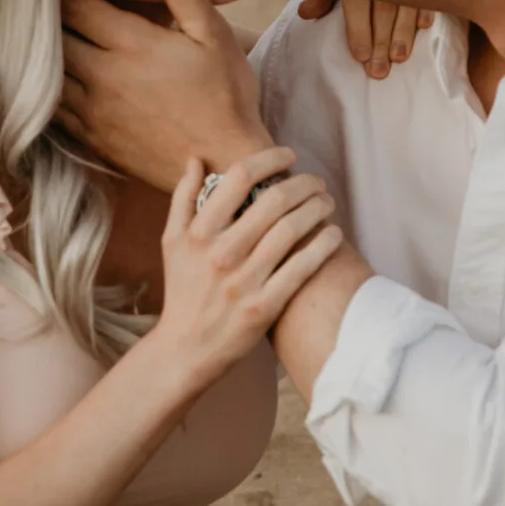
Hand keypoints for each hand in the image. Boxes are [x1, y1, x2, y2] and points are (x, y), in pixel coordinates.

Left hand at [60, 0, 270, 188]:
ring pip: (47, 74)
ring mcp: (95, 112)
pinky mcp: (93, 139)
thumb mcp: (213, 36)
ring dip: (39, 55)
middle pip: (53, 37)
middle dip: (42, 17)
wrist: (225, 168)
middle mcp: (104, 76)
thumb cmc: (227, 97)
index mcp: (132, 45)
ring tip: (31, 36)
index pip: (75, 5)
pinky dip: (43, 91)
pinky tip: (44, 81)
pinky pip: (53, 109)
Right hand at [145, 150, 344, 386]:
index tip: (288, 156)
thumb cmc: (182, 290)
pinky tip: (333, 233)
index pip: (239, 177)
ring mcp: (243, 281)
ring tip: (327, 202)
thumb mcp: (171, 242)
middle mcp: (220, 253)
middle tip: (316, 182)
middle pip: (273, 200)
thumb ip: (183, 198)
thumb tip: (196, 160)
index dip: (270, 159)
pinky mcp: (263, 307)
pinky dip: (323, 245)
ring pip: (291, 230)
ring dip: (317, 209)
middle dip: (304, 183)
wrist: (185, 349)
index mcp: (198, 232)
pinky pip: (301, 268)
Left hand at [298, 0, 431, 80]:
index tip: (360, 57)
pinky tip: (423, 28)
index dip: (359, 30)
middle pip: (383, 8)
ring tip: (399, 58)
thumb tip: (304, 13)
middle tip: (379, 71)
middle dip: (381, 42)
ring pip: (408, 3)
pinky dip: (426, 9)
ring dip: (404, 33)